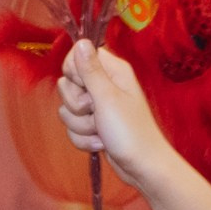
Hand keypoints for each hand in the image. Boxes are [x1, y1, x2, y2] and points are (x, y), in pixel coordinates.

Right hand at [59, 39, 165, 184]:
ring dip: (81, 125)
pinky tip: (101, 144)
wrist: (142, 168)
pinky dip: (83, 138)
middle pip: (67, 83)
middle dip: (76, 104)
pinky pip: (73, 127)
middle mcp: (104, 85)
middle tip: (96, 112)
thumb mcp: (108, 98)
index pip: (77, 55)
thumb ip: (91, 70)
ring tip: (102, 132)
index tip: (85, 87)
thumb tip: (81, 41)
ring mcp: (98, 106)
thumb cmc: (131, 133)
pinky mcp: (93, 125)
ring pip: (67, 108)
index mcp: (112, 70)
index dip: (74, 71)